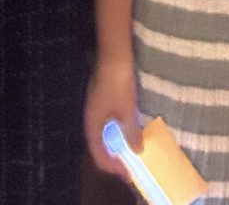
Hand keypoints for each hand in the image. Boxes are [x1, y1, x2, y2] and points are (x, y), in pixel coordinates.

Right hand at [85, 55, 140, 174]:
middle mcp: (90, 119)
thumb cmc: (118, 86)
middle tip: (131, 162)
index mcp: (92, 126)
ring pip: (104, 132)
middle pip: (100, 145)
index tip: (127, 173)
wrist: (114, 56)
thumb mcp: (128, 111)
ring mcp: (95, 107)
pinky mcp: (101, 98)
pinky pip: (108, 121)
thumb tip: (137, 151)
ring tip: (131, 146)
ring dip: (117, 142)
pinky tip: (129, 126)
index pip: (99, 155)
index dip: (113, 167)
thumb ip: (131, 133)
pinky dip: (118, 129)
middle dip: (115, 156)